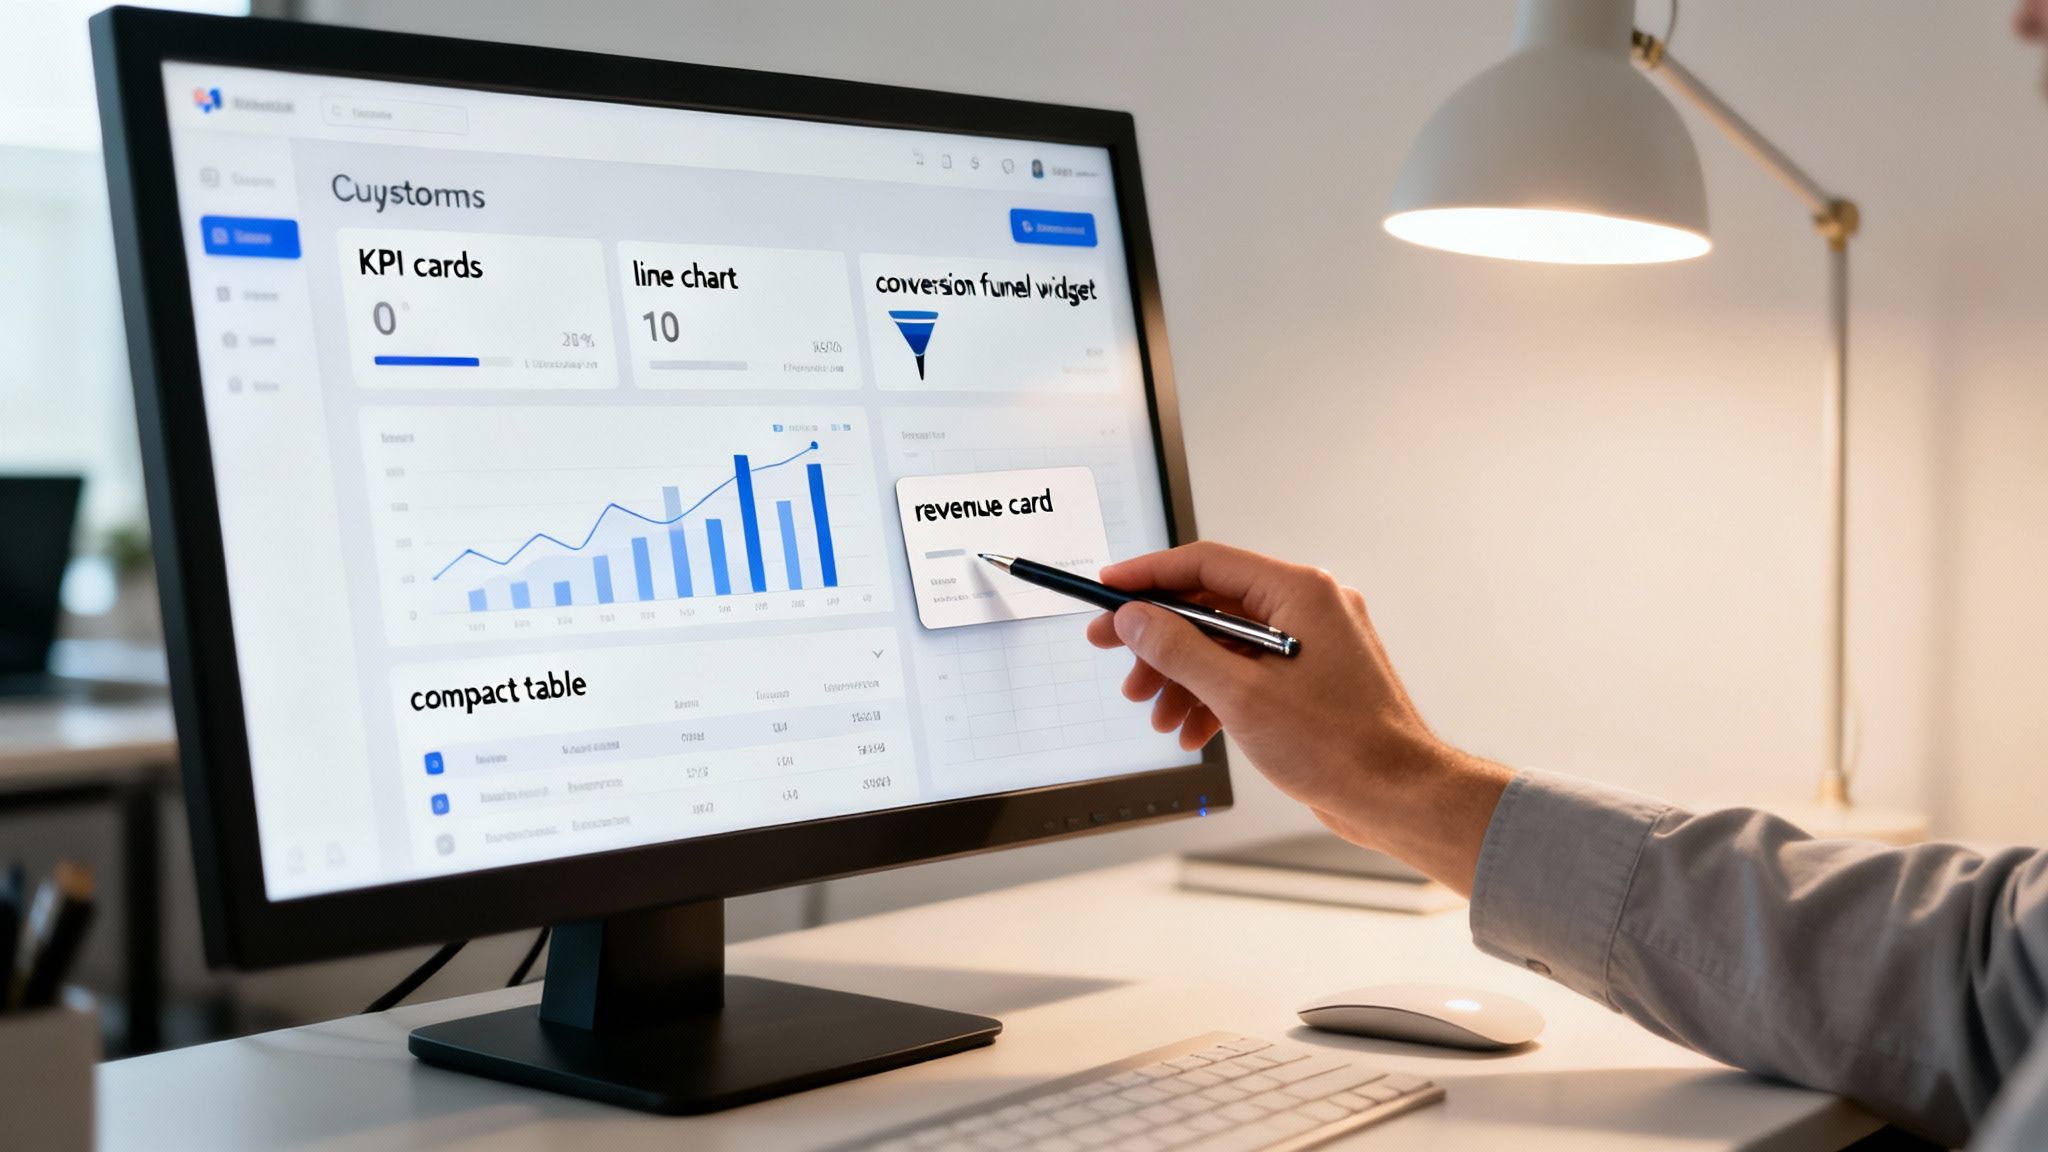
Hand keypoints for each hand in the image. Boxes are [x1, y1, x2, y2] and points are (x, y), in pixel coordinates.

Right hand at [1086, 542, 1511, 891]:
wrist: (1397, 797)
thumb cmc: (1342, 748)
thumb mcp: (1240, 697)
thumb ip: (1179, 650)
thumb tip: (1136, 619)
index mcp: (1300, 593)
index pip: (1207, 563)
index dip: (1149, 576)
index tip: (1109, 589)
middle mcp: (1309, 608)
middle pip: (1212, 605)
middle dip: (1160, 640)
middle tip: (1116, 657)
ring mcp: (1311, 644)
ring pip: (1226, 644)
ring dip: (1183, 677)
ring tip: (1155, 712)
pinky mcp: (1310, 678)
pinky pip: (1248, 672)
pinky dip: (1214, 697)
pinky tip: (1191, 730)